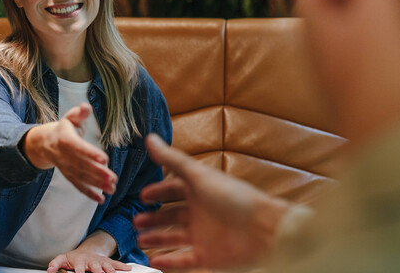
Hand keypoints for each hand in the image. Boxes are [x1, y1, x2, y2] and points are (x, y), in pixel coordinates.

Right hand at [24, 103, 116, 202]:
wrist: (46, 143)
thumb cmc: (64, 128)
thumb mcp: (70, 118)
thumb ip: (79, 113)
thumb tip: (85, 107)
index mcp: (65, 139)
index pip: (78, 147)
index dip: (90, 153)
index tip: (105, 159)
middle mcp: (64, 155)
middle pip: (81, 165)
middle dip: (98, 173)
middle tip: (113, 178)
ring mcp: (66, 167)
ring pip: (81, 177)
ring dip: (96, 184)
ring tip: (112, 188)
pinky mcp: (69, 176)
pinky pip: (78, 186)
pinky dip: (89, 193)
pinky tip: (101, 200)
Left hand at [47, 231, 129, 272]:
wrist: (87, 251)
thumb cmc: (74, 258)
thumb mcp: (62, 259)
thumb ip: (55, 264)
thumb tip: (49, 270)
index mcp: (80, 261)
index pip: (79, 269)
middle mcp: (91, 261)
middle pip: (95, 267)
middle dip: (98, 271)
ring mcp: (100, 261)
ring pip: (107, 265)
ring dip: (111, 269)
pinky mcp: (107, 262)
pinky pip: (116, 263)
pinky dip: (122, 266)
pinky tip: (128, 268)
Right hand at [133, 134, 290, 269]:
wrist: (263, 230)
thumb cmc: (234, 198)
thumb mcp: (198, 175)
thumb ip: (172, 159)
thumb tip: (149, 138)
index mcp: (200, 191)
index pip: (174, 189)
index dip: (159, 192)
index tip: (142, 195)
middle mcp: (201, 212)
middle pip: (172, 215)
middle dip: (154, 218)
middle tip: (136, 220)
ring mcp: (204, 235)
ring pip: (174, 238)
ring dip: (157, 239)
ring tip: (139, 239)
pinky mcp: (208, 257)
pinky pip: (184, 261)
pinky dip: (169, 262)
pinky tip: (152, 260)